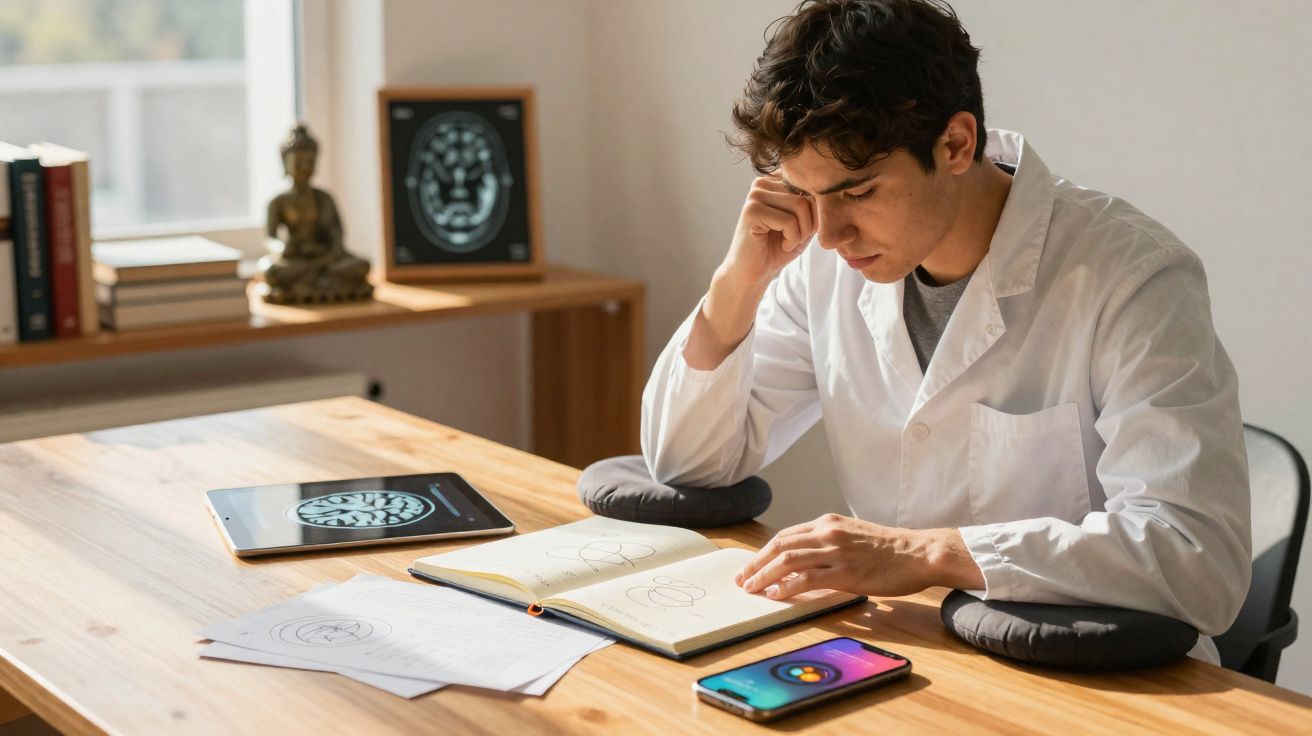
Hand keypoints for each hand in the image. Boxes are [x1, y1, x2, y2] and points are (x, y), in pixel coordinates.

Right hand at [718, 173, 815, 291]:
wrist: (754, 273)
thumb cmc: (778, 248)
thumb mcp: (805, 223)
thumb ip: (815, 205)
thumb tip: (828, 192)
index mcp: (774, 181)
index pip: (810, 186)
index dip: (815, 213)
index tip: (802, 230)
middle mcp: (762, 183)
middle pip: (806, 194)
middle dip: (809, 223)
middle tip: (795, 239)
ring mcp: (755, 195)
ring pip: (800, 205)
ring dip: (801, 232)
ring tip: (788, 242)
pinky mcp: (751, 211)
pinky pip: (789, 221)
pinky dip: (792, 239)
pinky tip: (782, 245)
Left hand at [734, 513, 984, 599]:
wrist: (920, 553)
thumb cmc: (891, 549)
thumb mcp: (854, 536)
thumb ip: (830, 543)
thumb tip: (806, 562)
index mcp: (828, 522)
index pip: (786, 535)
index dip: (764, 552)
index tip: (751, 566)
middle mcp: (827, 533)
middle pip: (780, 545)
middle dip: (756, 563)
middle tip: (742, 579)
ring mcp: (836, 551)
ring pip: (787, 560)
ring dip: (764, 575)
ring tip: (751, 589)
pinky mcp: (845, 572)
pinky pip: (807, 578)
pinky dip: (786, 586)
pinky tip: (775, 595)